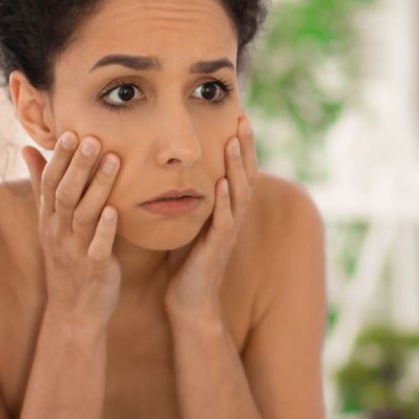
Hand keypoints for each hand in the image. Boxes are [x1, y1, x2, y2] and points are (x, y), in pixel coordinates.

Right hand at [22, 132, 121, 323]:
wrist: (74, 311)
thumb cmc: (66, 258)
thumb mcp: (49, 222)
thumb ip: (41, 185)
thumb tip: (28, 149)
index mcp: (49, 219)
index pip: (50, 183)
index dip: (60, 158)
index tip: (71, 132)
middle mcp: (58, 232)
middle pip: (65, 194)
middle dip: (78, 165)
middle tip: (93, 138)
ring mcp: (76, 250)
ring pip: (84, 214)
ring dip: (98, 187)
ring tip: (113, 161)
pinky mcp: (95, 268)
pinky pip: (99, 246)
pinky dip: (106, 228)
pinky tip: (116, 210)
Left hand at [163, 113, 258, 321]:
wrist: (189, 303)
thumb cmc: (185, 265)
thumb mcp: (188, 225)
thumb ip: (190, 201)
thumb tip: (172, 174)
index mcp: (225, 210)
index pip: (237, 170)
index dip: (240, 145)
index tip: (237, 115)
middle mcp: (232, 217)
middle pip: (246, 175)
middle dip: (245, 146)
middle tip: (243, 117)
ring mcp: (227, 233)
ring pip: (238, 194)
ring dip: (236, 167)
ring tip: (233, 141)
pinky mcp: (216, 248)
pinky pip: (224, 221)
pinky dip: (223, 202)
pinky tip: (220, 184)